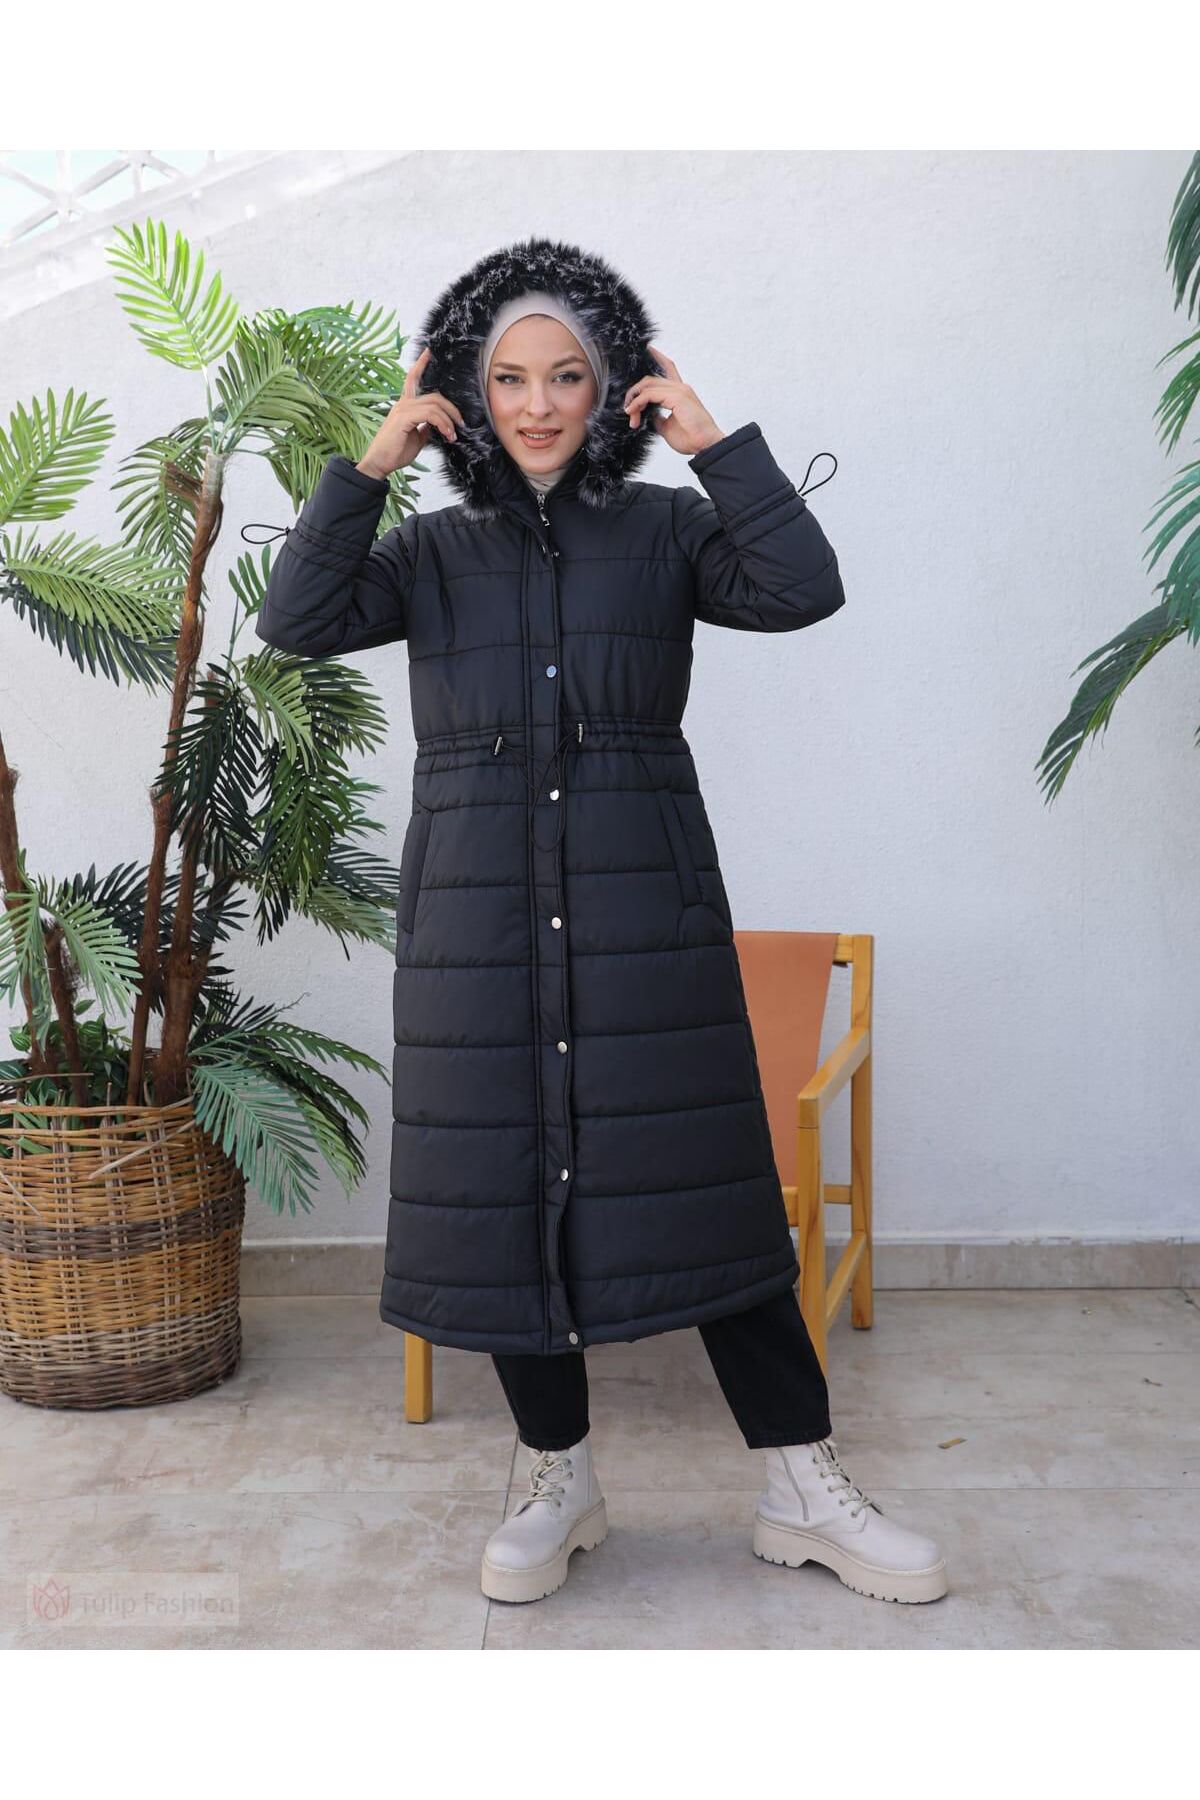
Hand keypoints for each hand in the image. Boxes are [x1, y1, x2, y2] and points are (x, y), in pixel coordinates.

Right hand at [356, 346, 465, 478]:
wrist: (379, 464)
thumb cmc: (395, 452)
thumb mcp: (417, 438)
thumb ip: (426, 427)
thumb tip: (437, 425)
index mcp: (405, 406)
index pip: (413, 379)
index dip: (421, 364)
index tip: (429, 351)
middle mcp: (403, 404)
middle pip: (434, 395)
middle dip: (451, 407)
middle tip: (460, 423)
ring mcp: (403, 409)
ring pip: (434, 404)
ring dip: (449, 419)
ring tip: (453, 434)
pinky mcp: (403, 418)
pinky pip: (430, 415)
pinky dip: (442, 424)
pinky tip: (447, 435)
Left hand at [623, 347, 724, 455]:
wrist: (705, 445)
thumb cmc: (692, 438)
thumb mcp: (667, 427)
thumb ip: (657, 417)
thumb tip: (647, 415)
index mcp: (680, 392)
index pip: (667, 368)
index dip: (657, 357)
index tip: (648, 351)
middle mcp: (680, 388)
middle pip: (650, 379)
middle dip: (635, 394)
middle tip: (629, 411)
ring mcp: (679, 390)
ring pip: (648, 385)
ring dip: (634, 399)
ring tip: (630, 414)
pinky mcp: (677, 397)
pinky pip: (649, 395)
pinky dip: (638, 402)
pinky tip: (633, 411)